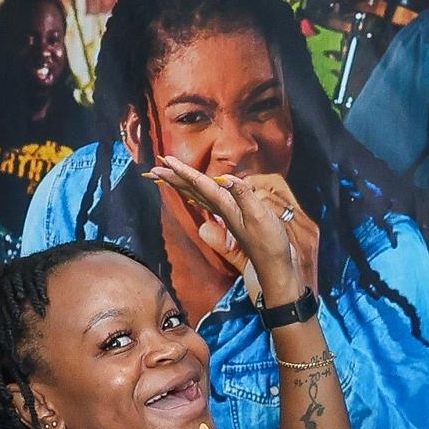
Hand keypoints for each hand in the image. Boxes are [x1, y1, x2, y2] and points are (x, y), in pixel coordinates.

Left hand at [155, 157, 319, 308]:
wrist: (274, 267)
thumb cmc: (270, 242)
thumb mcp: (259, 216)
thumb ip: (243, 195)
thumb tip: (224, 178)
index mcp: (226, 206)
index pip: (201, 184)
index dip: (184, 171)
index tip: (166, 161)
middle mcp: (222, 210)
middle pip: (193, 190)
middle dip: (174, 178)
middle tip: (153, 168)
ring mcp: (226, 215)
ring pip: (198, 195)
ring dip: (182, 184)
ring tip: (167, 175)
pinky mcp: (233, 219)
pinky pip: (209, 202)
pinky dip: (199, 194)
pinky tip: (194, 193)